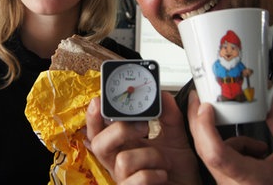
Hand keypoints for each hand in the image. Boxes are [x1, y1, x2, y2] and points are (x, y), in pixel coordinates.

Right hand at [86, 92, 201, 184]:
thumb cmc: (179, 169)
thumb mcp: (176, 137)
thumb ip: (169, 115)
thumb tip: (162, 95)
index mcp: (124, 144)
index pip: (99, 129)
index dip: (93, 117)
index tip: (98, 101)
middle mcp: (119, 161)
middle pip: (97, 143)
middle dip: (119, 130)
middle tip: (143, 126)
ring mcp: (124, 178)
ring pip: (123, 160)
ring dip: (151, 156)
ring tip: (165, 161)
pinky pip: (137, 179)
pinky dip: (154, 174)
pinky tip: (163, 175)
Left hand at [187, 91, 272, 184]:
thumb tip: (268, 98)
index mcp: (248, 178)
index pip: (216, 153)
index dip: (205, 128)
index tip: (206, 107)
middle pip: (205, 151)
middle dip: (202, 123)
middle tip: (203, 101)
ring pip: (212, 154)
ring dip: (230, 141)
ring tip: (260, 148)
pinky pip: (221, 161)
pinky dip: (235, 151)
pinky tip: (257, 155)